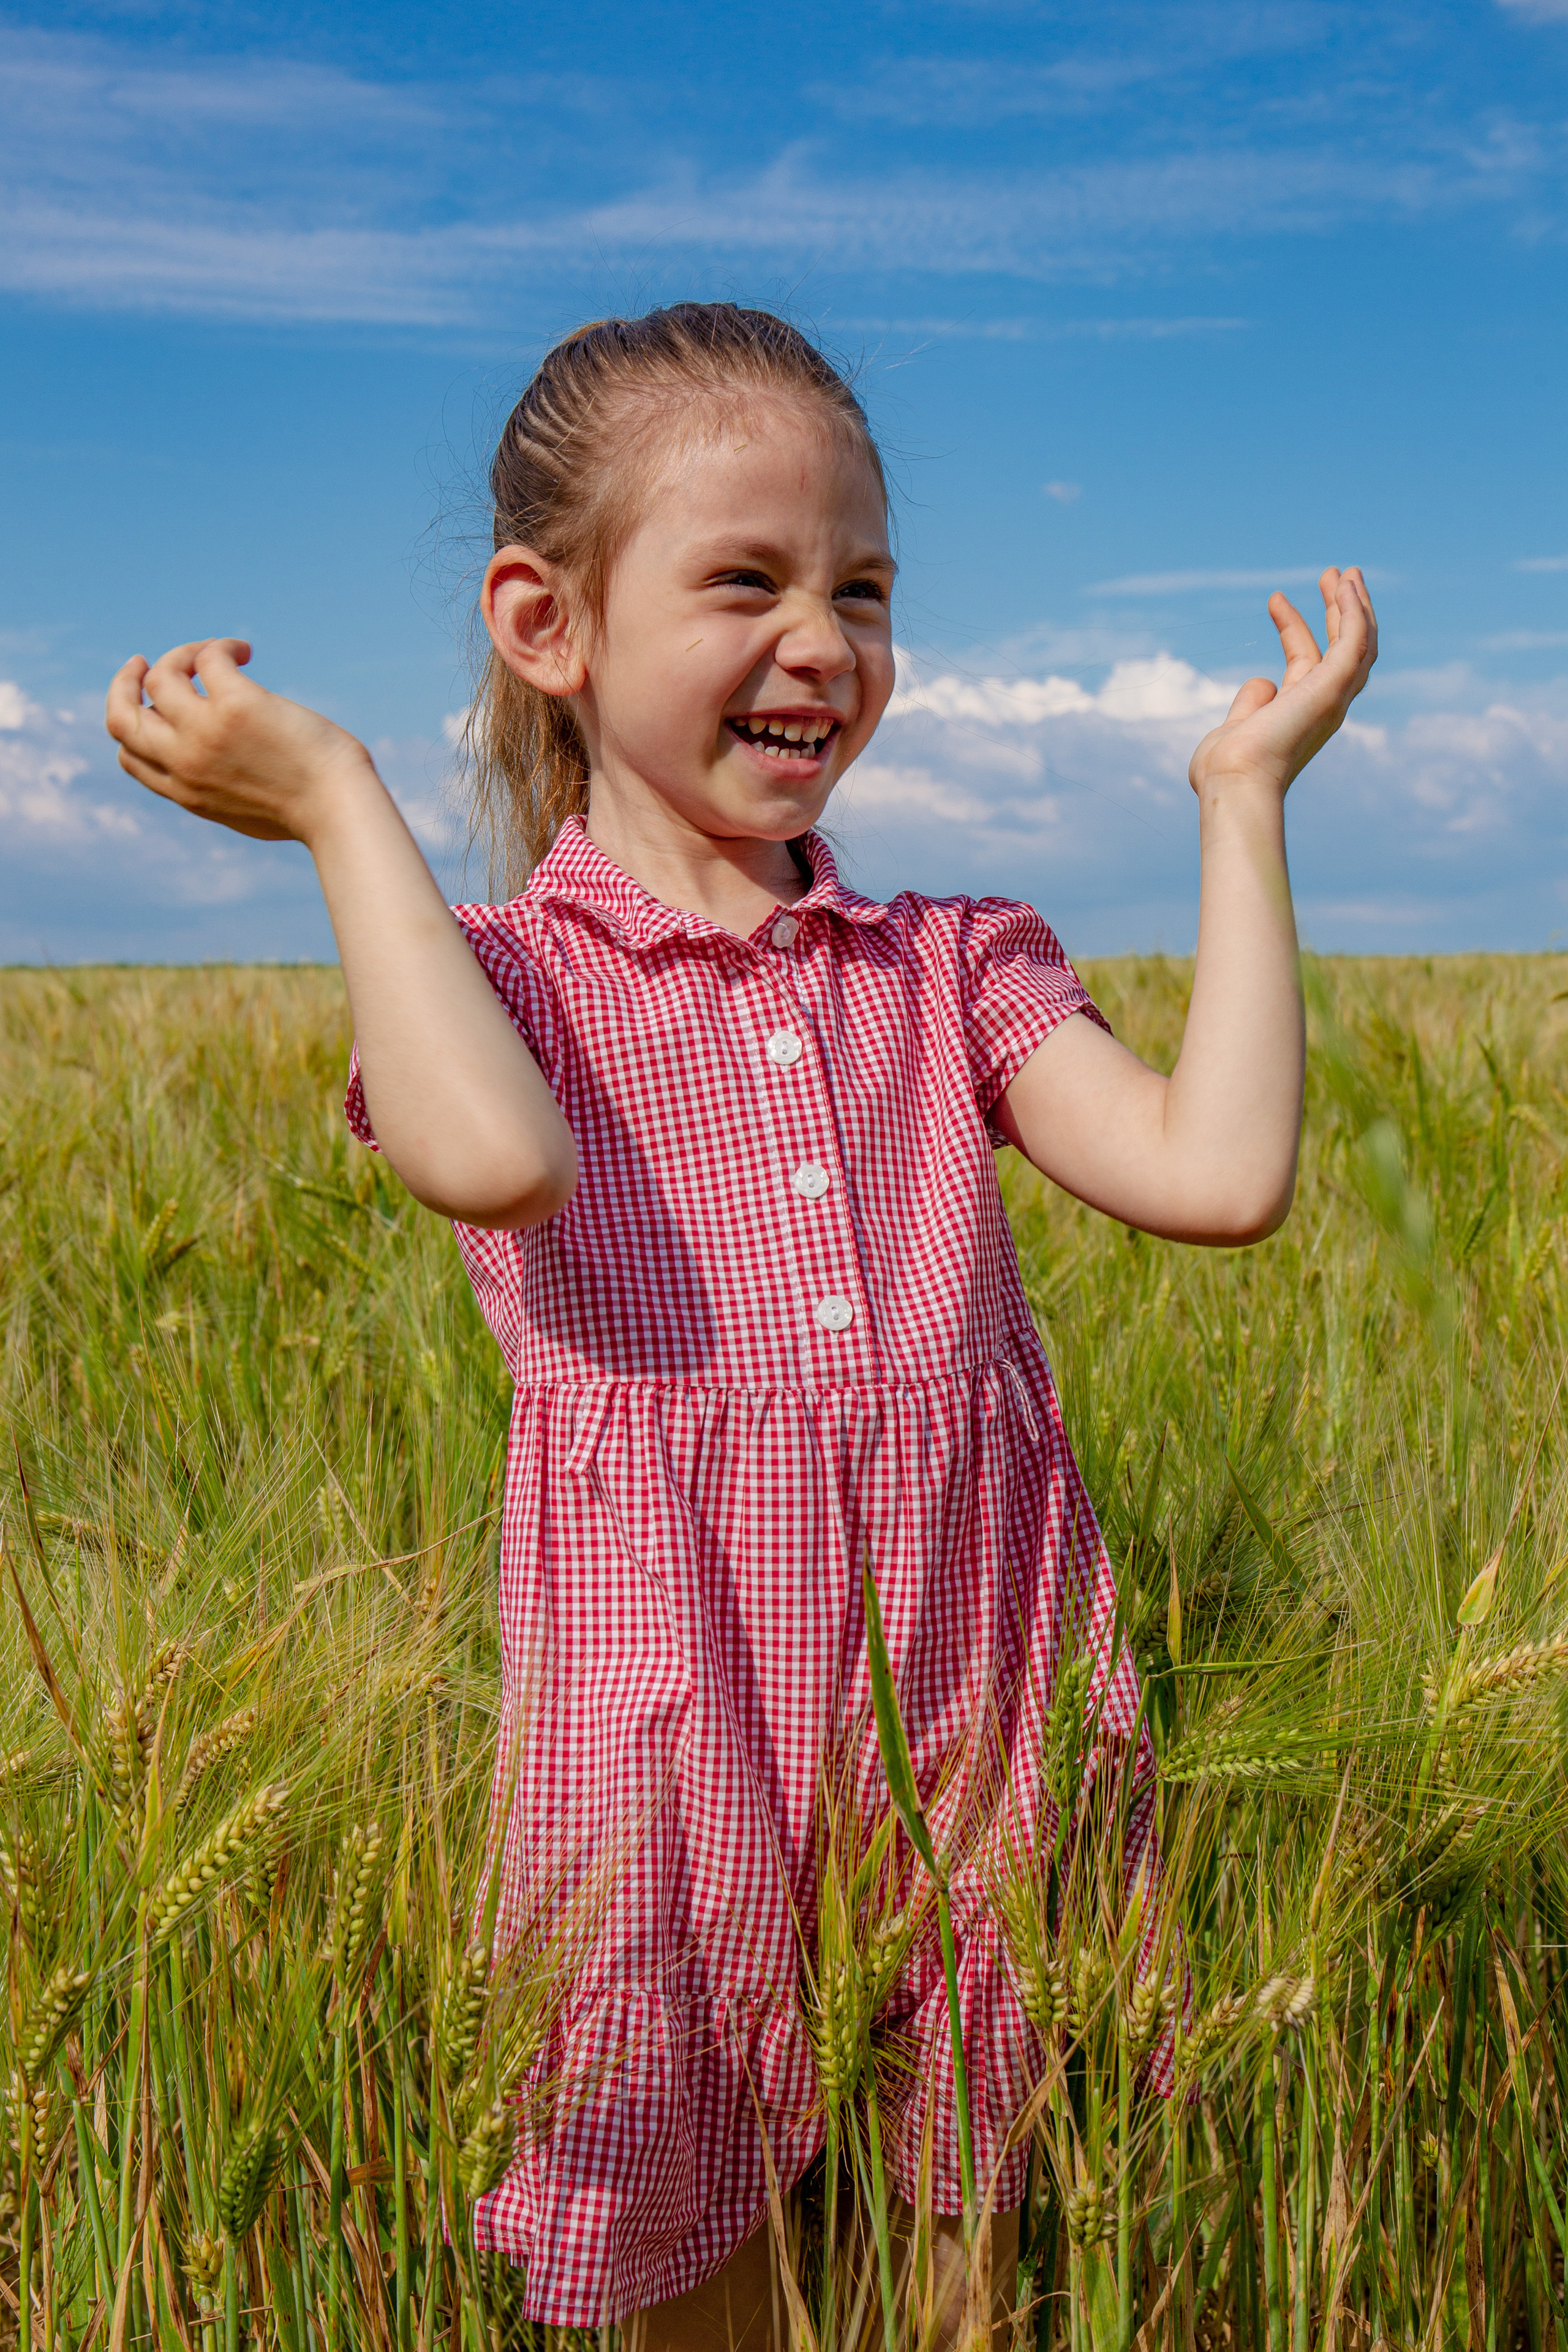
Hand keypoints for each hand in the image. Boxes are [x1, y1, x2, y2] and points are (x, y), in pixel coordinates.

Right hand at [106, 638, 373, 844]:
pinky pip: (208, 657)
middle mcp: (184, 763)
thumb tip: (226, 774)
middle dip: (123, 683)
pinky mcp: (236, 705)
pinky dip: (221, 646)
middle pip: (120, 717)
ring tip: (217, 651)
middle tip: (144, 662)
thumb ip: (222, 790)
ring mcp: (205, 733)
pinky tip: (246, 652)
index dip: (135, 724)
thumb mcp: (249, 812)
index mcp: (185, 793)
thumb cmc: (310, 814)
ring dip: (180, 654)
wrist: (339, 812)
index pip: (130, 755)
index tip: (154, 705)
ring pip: (158, 679)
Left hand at [1189, 566, 1377, 800]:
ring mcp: (1333, 697)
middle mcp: (1324, 705)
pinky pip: (1355, 641)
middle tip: (1335, 576)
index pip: (1305, 660)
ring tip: (1343, 572)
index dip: (1292, 627)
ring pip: (1358, 642)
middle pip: (1343, 648)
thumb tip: (1261, 683)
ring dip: (1353, 605)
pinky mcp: (1334, 687)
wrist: (1234, 782)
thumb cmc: (1226, 769)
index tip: (1275, 598)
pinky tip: (1345, 585)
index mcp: (1300, 713)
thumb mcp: (1235, 728)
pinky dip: (1354, 612)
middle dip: (1339, 610)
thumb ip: (1250, 704)